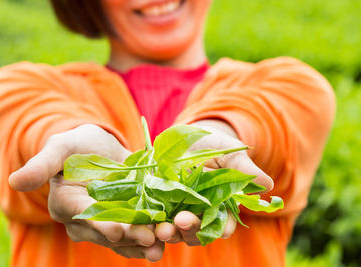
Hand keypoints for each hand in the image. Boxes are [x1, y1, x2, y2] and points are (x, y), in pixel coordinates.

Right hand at [9, 124, 163, 261]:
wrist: (98, 149)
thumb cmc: (77, 145)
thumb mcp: (61, 147)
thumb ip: (42, 164)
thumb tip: (15, 181)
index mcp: (66, 204)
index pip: (83, 216)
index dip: (101, 224)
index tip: (118, 230)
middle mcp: (85, 221)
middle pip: (108, 232)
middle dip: (130, 236)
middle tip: (151, 239)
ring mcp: (106, 223)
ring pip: (125, 238)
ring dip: (144, 242)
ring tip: (163, 243)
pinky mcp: (125, 220)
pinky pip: (135, 235)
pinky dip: (150, 238)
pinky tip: (167, 239)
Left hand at [155, 120, 273, 245]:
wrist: (183, 138)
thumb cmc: (212, 145)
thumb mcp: (227, 152)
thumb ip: (243, 169)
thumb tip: (268, 185)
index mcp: (221, 206)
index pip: (224, 224)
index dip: (223, 227)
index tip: (220, 229)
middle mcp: (199, 214)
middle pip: (198, 231)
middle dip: (191, 230)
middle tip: (182, 223)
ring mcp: (176, 211)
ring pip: (175, 230)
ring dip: (169, 232)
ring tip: (163, 229)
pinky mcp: (156, 204)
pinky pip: (153, 219)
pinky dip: (150, 224)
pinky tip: (146, 224)